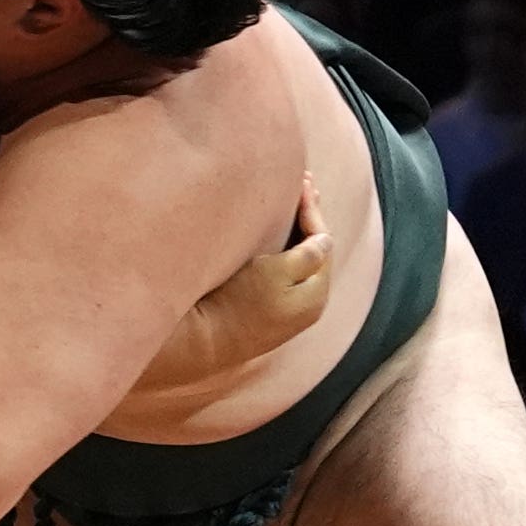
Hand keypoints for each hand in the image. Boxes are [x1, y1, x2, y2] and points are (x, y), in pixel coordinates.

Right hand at [192, 170, 333, 370]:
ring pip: (298, 261)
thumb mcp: (276, 274)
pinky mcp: (264, 313)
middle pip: (312, 252)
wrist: (199, 342)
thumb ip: (307, 256)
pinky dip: (282, 248)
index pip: (321, 242)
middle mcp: (306, 306)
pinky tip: (274, 236)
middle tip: (303, 185)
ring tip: (292, 204)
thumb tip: (326, 241)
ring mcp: (285, 312)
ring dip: (295, 232)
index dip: (312, 211)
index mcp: (315, 294)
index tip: (301, 183)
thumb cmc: (237, 303)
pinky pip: (283, 272)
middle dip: (307, 218)